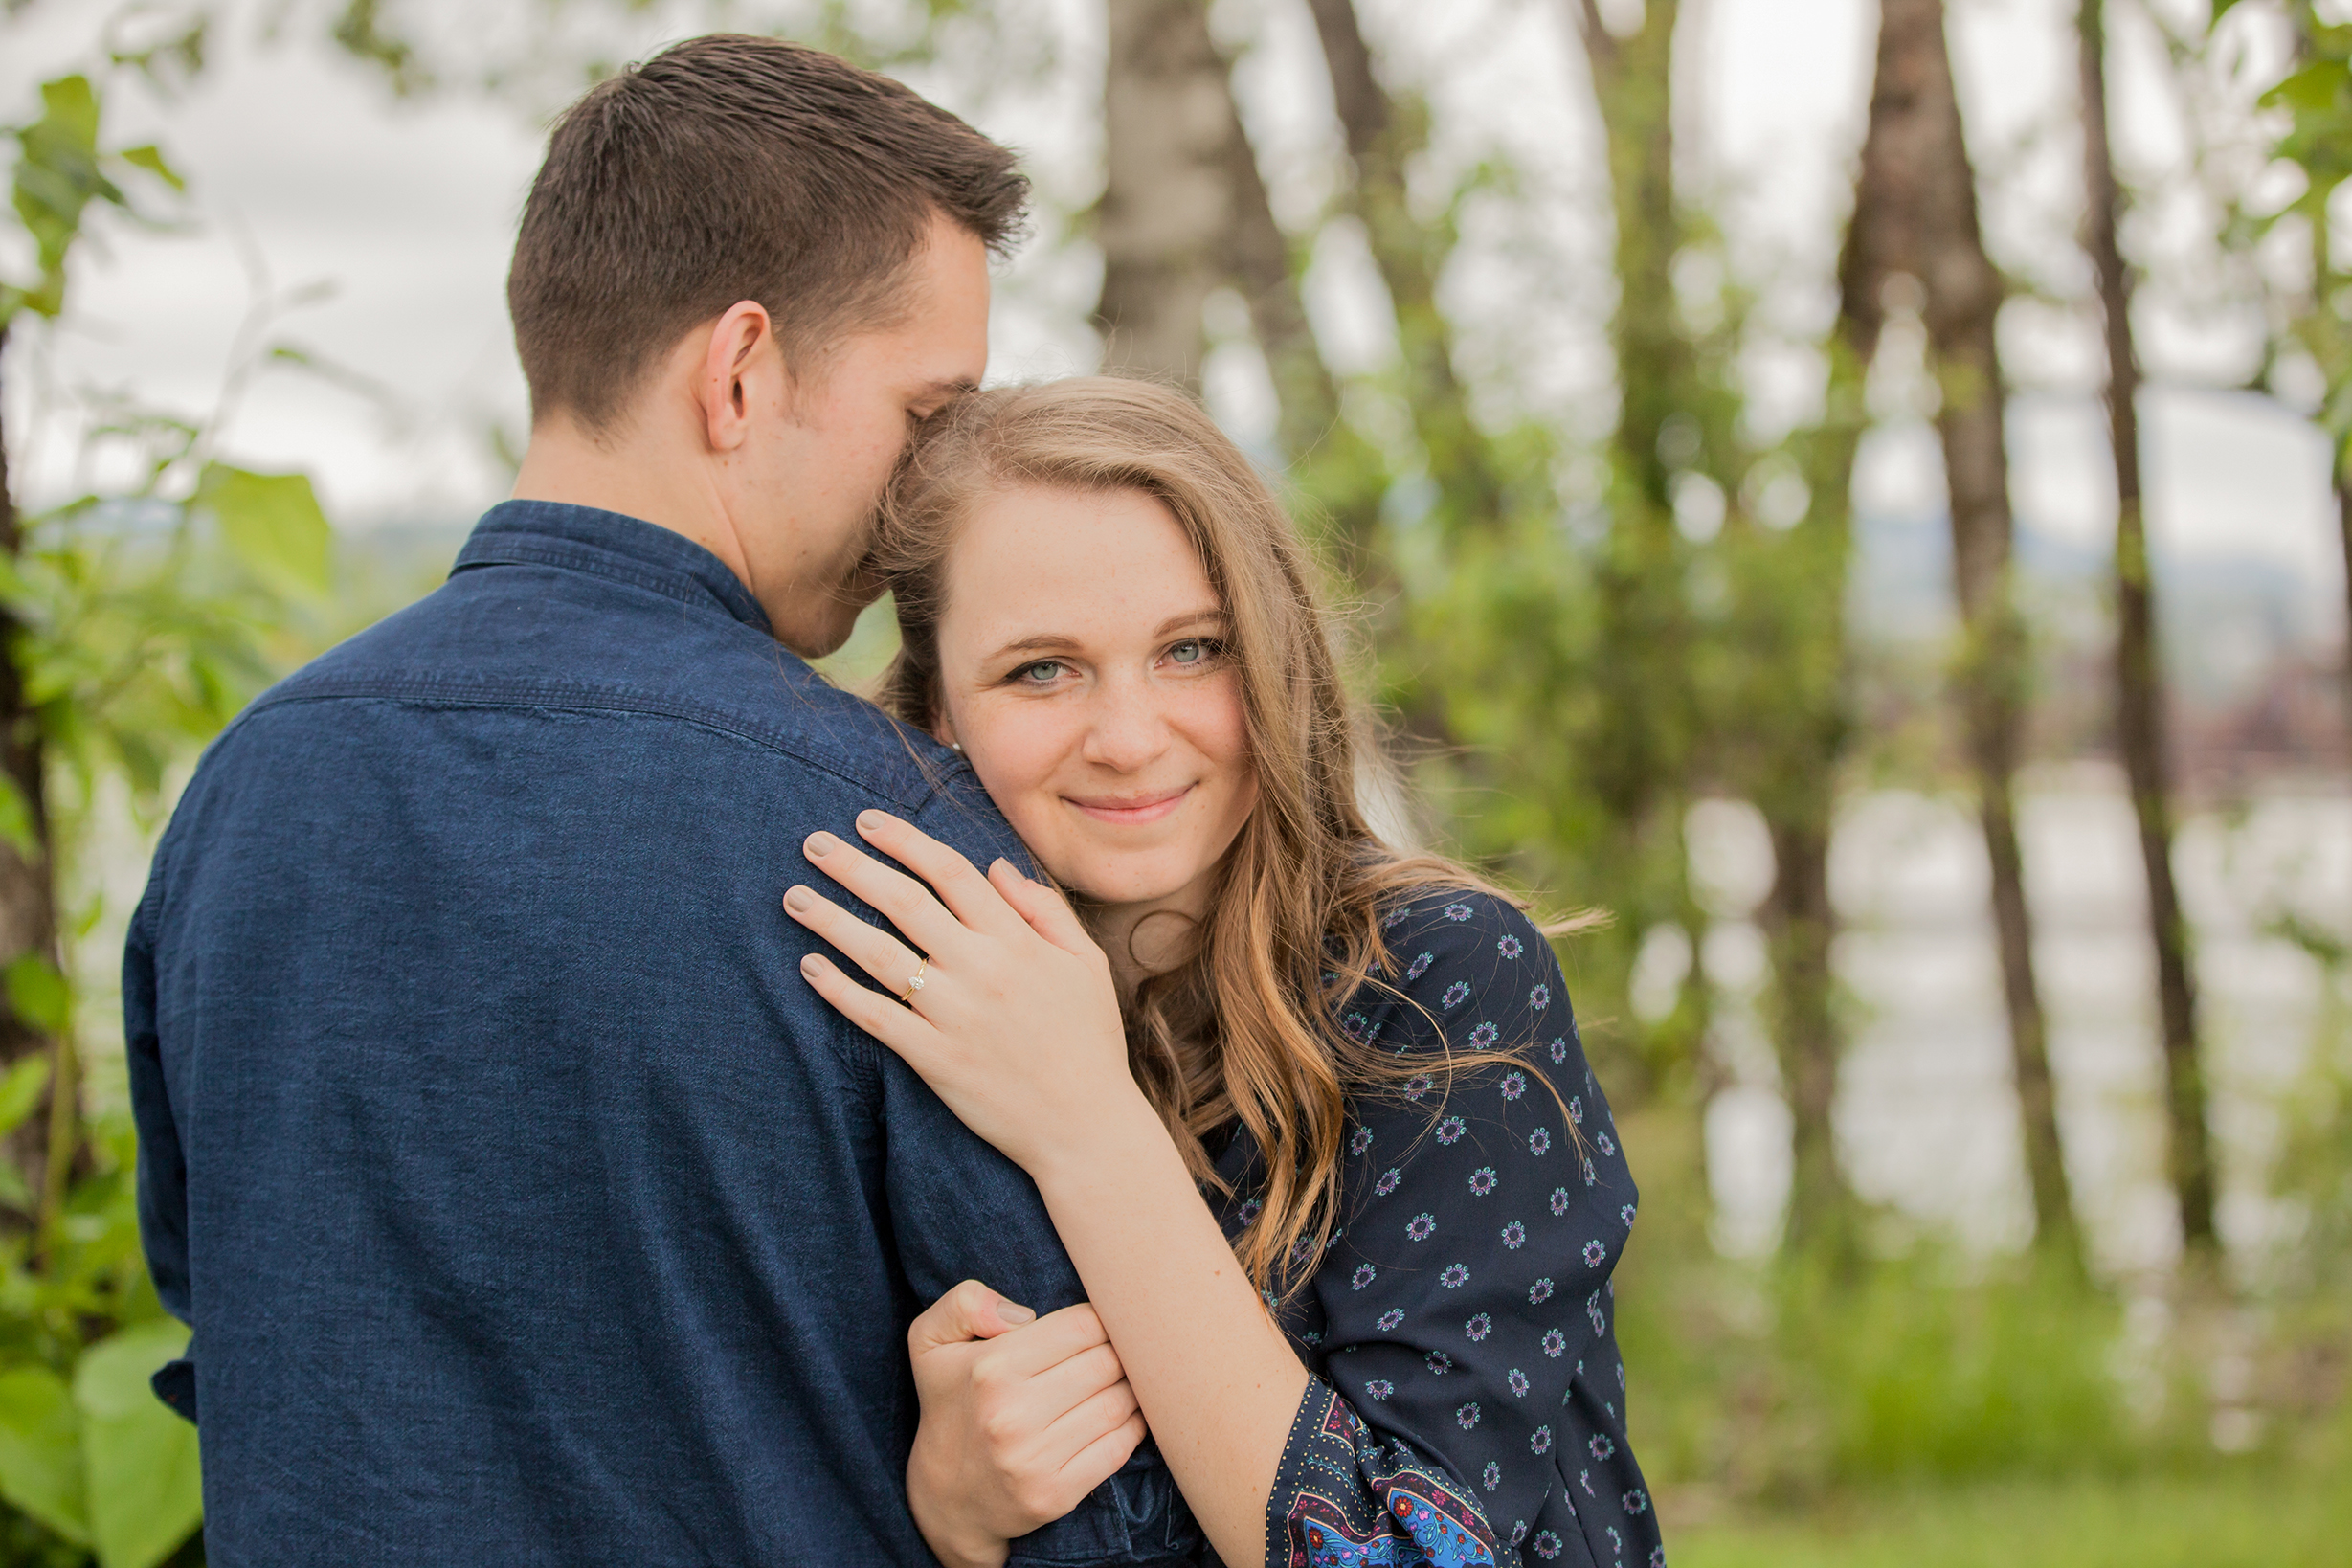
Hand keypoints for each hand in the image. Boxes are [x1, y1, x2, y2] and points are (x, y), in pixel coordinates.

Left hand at [784, 809, 1145, 1174]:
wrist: (1086, 1127)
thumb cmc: (1089, 1041)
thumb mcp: (1086, 963)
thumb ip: (1043, 909)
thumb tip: (995, 866)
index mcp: (1018, 941)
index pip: (951, 873)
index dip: (905, 841)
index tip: (867, 822)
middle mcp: (982, 970)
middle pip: (905, 902)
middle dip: (853, 866)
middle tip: (812, 843)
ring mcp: (955, 1015)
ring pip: (880, 954)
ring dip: (831, 921)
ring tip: (793, 897)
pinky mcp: (934, 1059)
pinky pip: (876, 1017)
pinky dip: (839, 990)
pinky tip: (810, 966)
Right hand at [905, 1281, 1148, 1567]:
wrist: (945, 1498)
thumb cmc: (950, 1404)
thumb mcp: (930, 1341)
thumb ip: (966, 1303)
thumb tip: (1024, 1315)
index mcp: (991, 1369)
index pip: (1081, 1326)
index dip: (1099, 1320)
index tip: (1094, 1327)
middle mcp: (1012, 1415)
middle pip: (1106, 1362)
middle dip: (1119, 1351)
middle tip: (1118, 1351)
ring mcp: (1035, 1460)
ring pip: (1119, 1403)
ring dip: (1131, 1387)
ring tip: (1122, 1380)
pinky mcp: (1056, 1494)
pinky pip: (1119, 1447)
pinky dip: (1133, 1426)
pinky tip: (1125, 1415)